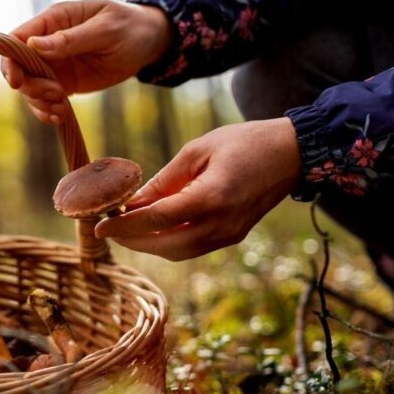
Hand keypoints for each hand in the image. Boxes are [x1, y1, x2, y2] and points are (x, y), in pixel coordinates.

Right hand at [0, 0, 172, 124]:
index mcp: (54, 20)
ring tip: (62, 109)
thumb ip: (70, 38)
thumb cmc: (129, 27)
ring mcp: (54, 64)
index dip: (10, 60)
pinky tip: (61, 117)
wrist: (148, 43)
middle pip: (18, 67)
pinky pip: (44, 99)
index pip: (17, 38)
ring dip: (39, 102)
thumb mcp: (105, 29)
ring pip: (29, 87)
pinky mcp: (63, 82)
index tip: (17, 82)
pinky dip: (47, 111)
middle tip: (55, 95)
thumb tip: (33, 45)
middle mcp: (47, 43)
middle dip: (29, 86)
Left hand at [94, 118, 301, 260]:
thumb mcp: (196, 151)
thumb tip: (132, 202)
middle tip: (108, 228)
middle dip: (132, 240)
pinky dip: (168, 242)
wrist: (292, 152)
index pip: (156, 220)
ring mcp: (229, 234)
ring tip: (126, 228)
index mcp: (211, 197)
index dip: (124, 225)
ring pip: (178, 252)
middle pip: (165, 245)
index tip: (100, 225)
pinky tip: (153, 229)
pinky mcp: (233, 236)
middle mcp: (221, 223)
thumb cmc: (244, 142)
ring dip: (149, 245)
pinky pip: (193, 247)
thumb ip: (163, 180)